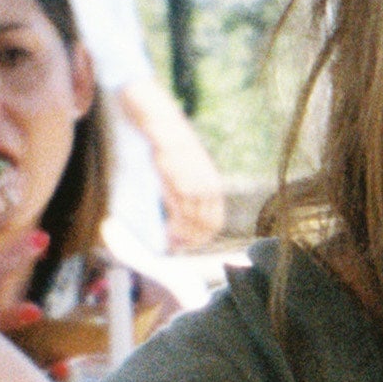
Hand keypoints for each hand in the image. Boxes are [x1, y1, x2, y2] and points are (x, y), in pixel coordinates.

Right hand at [149, 115, 224, 247]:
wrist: (168, 134)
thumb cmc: (177, 153)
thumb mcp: (193, 173)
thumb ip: (195, 191)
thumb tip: (187, 210)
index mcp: (215, 188)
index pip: (216, 221)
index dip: (204, 237)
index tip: (190, 243)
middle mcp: (209, 191)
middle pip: (207, 227)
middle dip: (193, 241)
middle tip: (177, 247)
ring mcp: (196, 190)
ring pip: (193, 225)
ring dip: (181, 238)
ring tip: (170, 242)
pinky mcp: (181, 188)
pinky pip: (180, 217)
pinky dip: (174, 229)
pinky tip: (166, 233)